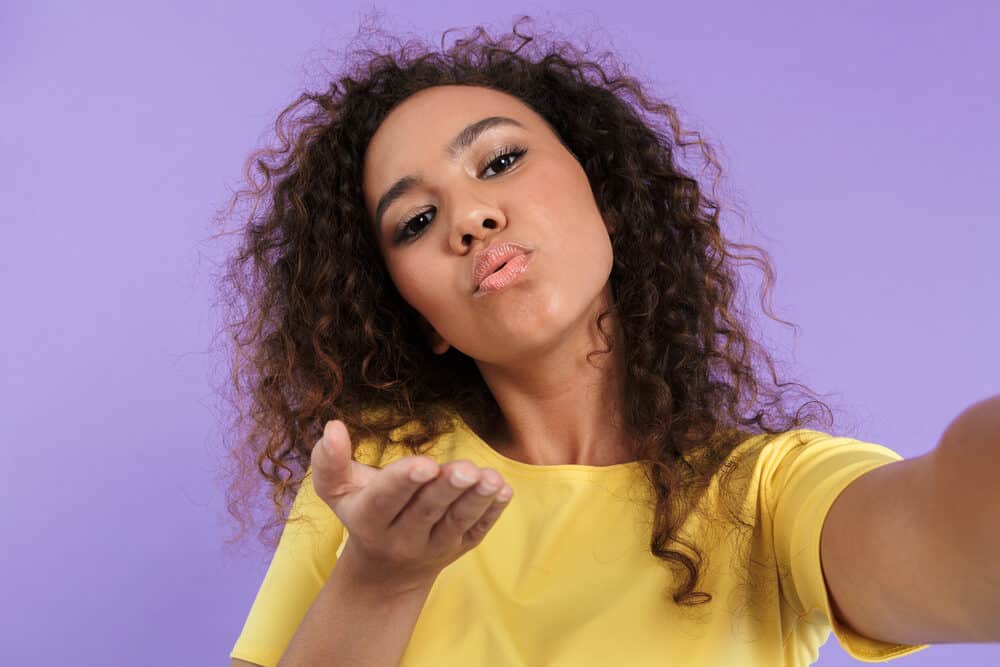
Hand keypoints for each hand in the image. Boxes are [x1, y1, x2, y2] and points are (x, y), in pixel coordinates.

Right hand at [310, 419, 513, 591]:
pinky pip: (478, 530)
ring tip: (491, 479)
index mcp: (370, 519)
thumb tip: (333, 426)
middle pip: (426, 511)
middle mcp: (402, 537)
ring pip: (456, 522)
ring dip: (475, 500)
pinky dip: (492, 512)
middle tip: (464, 470)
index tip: (424, 464)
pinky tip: (504, 491)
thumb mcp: (337, 491)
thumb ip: (329, 460)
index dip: (404, 481)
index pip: (386, 499)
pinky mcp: (461, 547)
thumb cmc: (361, 514)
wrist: (385, 571)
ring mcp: (435, 545)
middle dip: (446, 489)